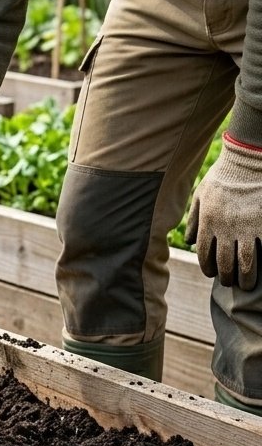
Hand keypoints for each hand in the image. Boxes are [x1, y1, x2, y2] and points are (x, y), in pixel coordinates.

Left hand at [187, 133, 261, 290]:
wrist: (248, 160)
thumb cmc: (222, 177)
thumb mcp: (201, 196)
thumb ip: (194, 220)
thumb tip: (191, 242)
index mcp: (208, 223)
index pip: (205, 255)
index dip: (208, 269)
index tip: (213, 274)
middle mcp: (226, 229)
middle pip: (225, 263)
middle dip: (227, 277)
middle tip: (230, 283)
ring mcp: (247, 227)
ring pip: (246, 262)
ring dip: (245, 277)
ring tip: (246, 284)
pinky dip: (261, 259)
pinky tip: (260, 268)